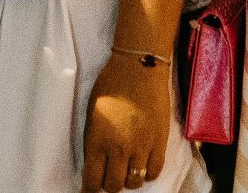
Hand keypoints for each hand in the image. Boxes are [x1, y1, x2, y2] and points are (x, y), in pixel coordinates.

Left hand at [81, 52, 172, 191]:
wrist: (139, 67)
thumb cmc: (110, 84)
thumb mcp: (92, 113)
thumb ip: (93, 140)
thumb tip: (95, 162)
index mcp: (97, 140)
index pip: (92, 181)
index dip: (89, 189)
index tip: (89, 189)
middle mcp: (118, 148)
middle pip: (113, 186)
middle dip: (108, 184)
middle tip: (108, 175)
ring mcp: (141, 146)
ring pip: (134, 182)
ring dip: (128, 179)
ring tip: (125, 168)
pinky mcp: (159, 141)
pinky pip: (154, 171)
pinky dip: (147, 173)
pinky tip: (141, 164)